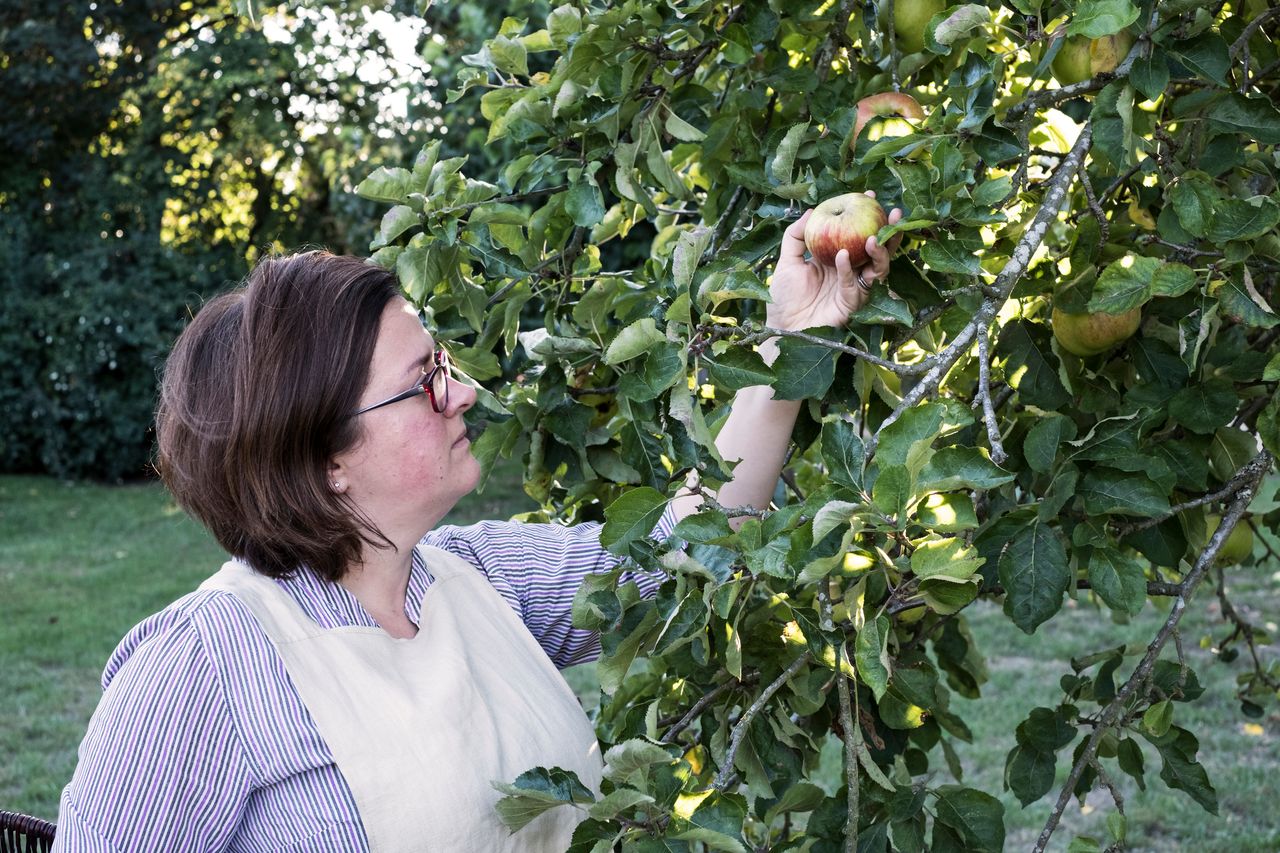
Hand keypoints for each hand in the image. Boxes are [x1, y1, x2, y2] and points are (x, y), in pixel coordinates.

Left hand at [766, 191, 903, 331]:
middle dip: (889, 232)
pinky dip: (848, 269)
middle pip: (877, 250)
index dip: (866, 216)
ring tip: (871, 237)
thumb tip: (810, 211)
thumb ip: (796, 236)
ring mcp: (854, 288)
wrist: (782, 327)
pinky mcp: (850, 304)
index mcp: (838, 259)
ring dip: (878, 252)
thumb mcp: (787, 261)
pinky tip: (842, 256)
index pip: (858, 234)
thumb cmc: (784, 297)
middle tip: (893, 213)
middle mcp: (851, 272)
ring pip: (877, 268)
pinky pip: (854, 284)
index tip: (868, 196)